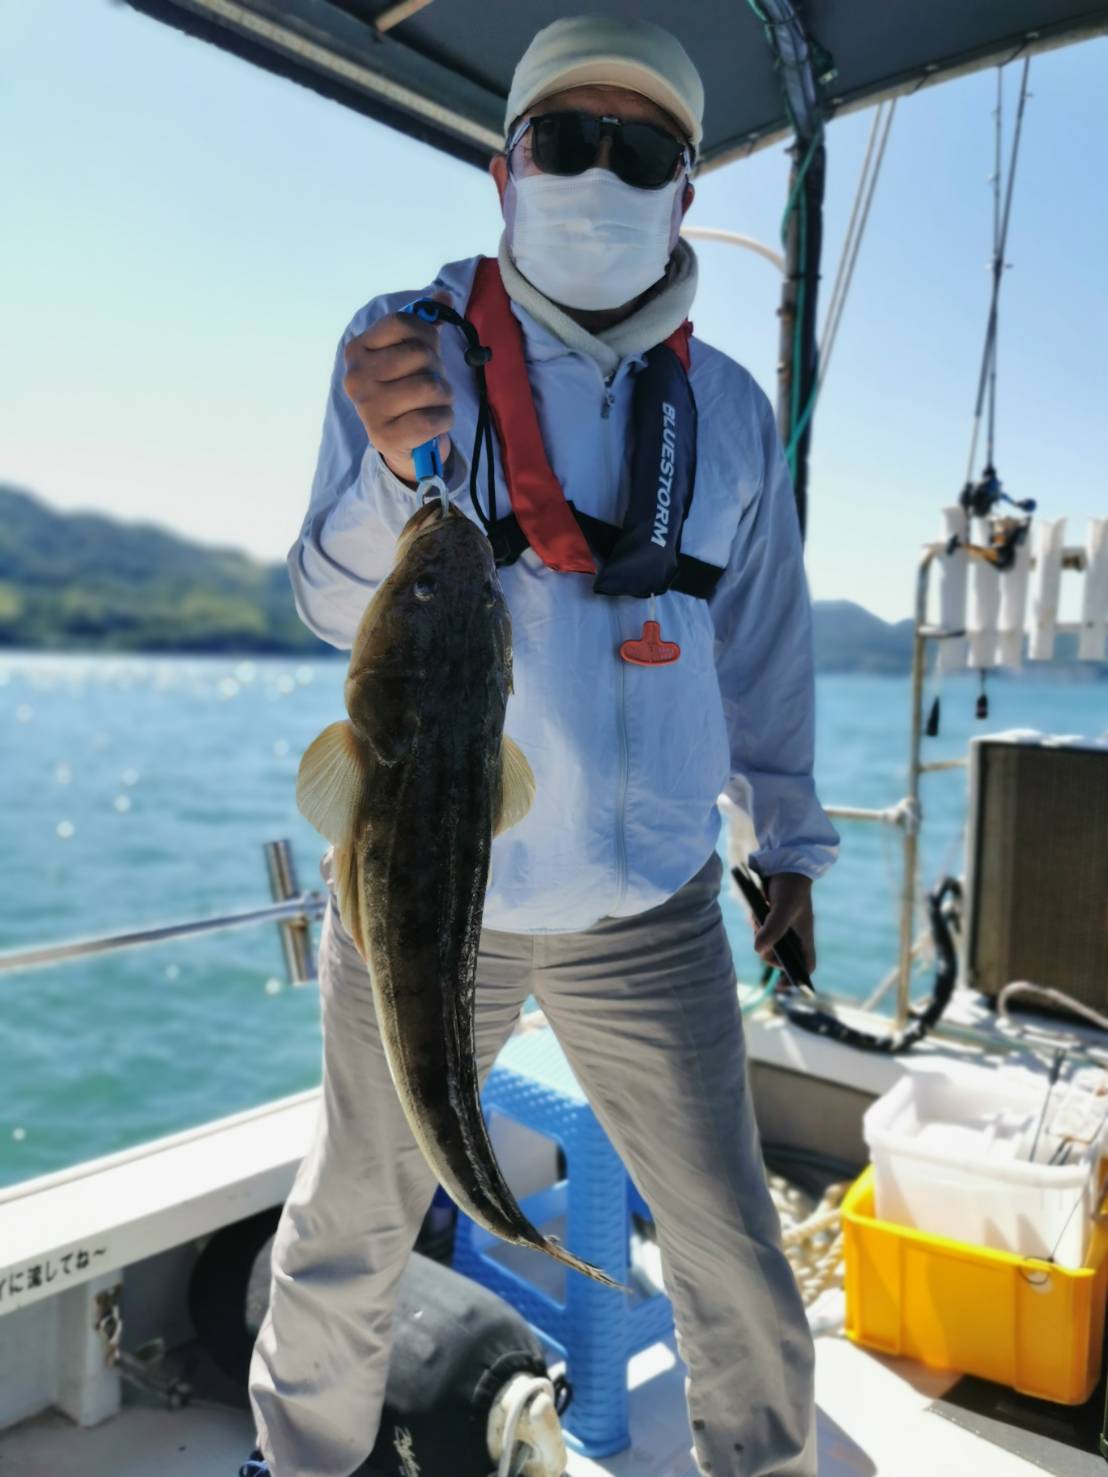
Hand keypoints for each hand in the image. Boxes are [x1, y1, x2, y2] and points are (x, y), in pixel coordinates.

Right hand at [342, 293, 453, 483]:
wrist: (401, 443)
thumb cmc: (407, 390)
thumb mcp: (413, 352)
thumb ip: (426, 322)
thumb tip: (444, 295)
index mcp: (358, 350)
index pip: (400, 322)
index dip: (425, 332)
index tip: (428, 347)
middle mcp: (356, 378)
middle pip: (419, 354)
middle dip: (437, 368)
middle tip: (431, 382)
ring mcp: (368, 409)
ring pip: (430, 387)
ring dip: (444, 395)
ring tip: (435, 402)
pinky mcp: (385, 437)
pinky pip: (431, 419)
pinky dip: (444, 419)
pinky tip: (435, 422)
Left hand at [751, 871, 815, 974]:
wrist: (782, 863)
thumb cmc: (790, 886)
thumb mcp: (783, 909)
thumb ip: (773, 930)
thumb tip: (758, 950)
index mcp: (805, 935)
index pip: (806, 964)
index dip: (797, 977)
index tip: (782, 985)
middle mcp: (796, 933)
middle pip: (782, 957)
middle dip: (769, 953)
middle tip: (762, 943)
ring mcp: (783, 925)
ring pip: (768, 942)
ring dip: (760, 935)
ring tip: (758, 918)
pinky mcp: (771, 916)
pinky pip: (761, 929)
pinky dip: (756, 925)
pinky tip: (755, 912)